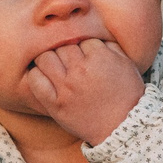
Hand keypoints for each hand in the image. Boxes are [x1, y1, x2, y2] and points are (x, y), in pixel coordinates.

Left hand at [23, 38, 145, 145]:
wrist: (122, 128)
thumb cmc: (127, 96)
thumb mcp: (127, 64)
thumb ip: (109, 45)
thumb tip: (93, 34)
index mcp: (100, 57)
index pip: (81, 38)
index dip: (83, 47)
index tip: (86, 56)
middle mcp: (81, 70)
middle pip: (61, 46)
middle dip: (66, 51)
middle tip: (70, 62)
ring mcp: (66, 87)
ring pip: (44, 58)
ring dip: (48, 60)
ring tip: (55, 68)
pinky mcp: (55, 104)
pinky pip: (35, 81)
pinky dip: (36, 75)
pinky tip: (44, 77)